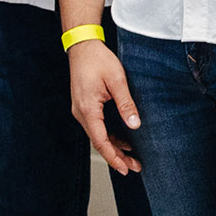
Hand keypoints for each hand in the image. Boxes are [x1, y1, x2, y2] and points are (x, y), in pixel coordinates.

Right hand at [68, 38, 142, 173]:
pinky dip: (108, 137)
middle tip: (133, 168)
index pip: (101, 140)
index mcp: (88, 109)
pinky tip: (122, 140)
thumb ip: (126, 103)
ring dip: (113, 147)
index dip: (113, 157)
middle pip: (98, 141)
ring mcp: (80, 109)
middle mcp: (80, 112)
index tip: (125, 169)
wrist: (82, 46)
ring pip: (97, 135)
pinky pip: (96, 126)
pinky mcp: (84, 105)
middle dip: (116, 156)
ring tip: (130, 158)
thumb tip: (135, 124)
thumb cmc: (97, 60)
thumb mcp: (116, 80)